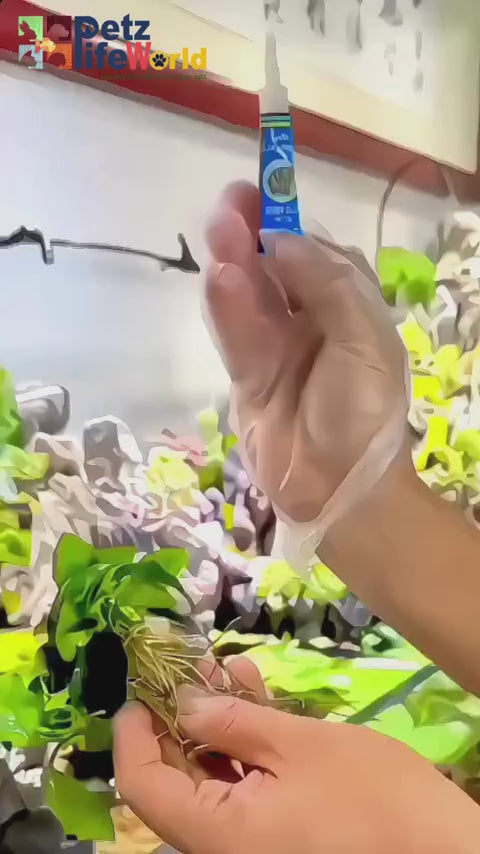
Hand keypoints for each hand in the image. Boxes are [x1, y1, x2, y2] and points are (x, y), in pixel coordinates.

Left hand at [114, 661, 479, 853]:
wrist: (442, 852)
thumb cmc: (370, 797)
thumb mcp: (299, 748)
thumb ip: (233, 723)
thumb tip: (182, 702)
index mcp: (216, 835)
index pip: (143, 786)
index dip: (133, 732)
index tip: (142, 685)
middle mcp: (224, 846)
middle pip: (175, 779)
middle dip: (179, 716)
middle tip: (191, 664)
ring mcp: (253, 842)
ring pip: (211, 778)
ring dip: (215, 721)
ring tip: (226, 668)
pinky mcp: (280, 832)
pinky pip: (243, 786)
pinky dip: (243, 742)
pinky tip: (255, 697)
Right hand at [204, 182, 408, 533]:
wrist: (342, 487)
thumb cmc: (364, 410)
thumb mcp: (364, 337)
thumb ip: (327, 283)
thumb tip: (281, 238)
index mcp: (346, 306)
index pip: (311, 252)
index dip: (287, 222)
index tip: (263, 193)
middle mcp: (308, 320)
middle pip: (272, 267)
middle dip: (251, 234)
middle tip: (229, 204)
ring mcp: (274, 347)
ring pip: (248, 295)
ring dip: (233, 262)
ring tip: (219, 229)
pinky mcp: (245, 376)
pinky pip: (234, 333)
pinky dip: (226, 305)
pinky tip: (219, 276)